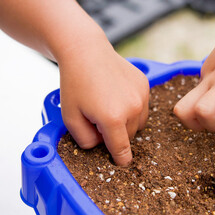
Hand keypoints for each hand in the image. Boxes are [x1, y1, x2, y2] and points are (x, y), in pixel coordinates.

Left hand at [59, 42, 148, 165]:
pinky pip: (143, 107)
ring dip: (126, 123)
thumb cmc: (74, 83)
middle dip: (116, 134)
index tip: (122, 162)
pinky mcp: (144, 85)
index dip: (121, 159)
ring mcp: (141, 95)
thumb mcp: (70, 117)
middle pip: (129, 136)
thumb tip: (101, 145)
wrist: (86, 51)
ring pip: (139, 122)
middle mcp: (132, 108)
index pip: (122, 149)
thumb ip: (85, 140)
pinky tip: (117, 95)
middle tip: (98, 119)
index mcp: (113, 119)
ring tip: (109, 107)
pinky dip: (132, 108)